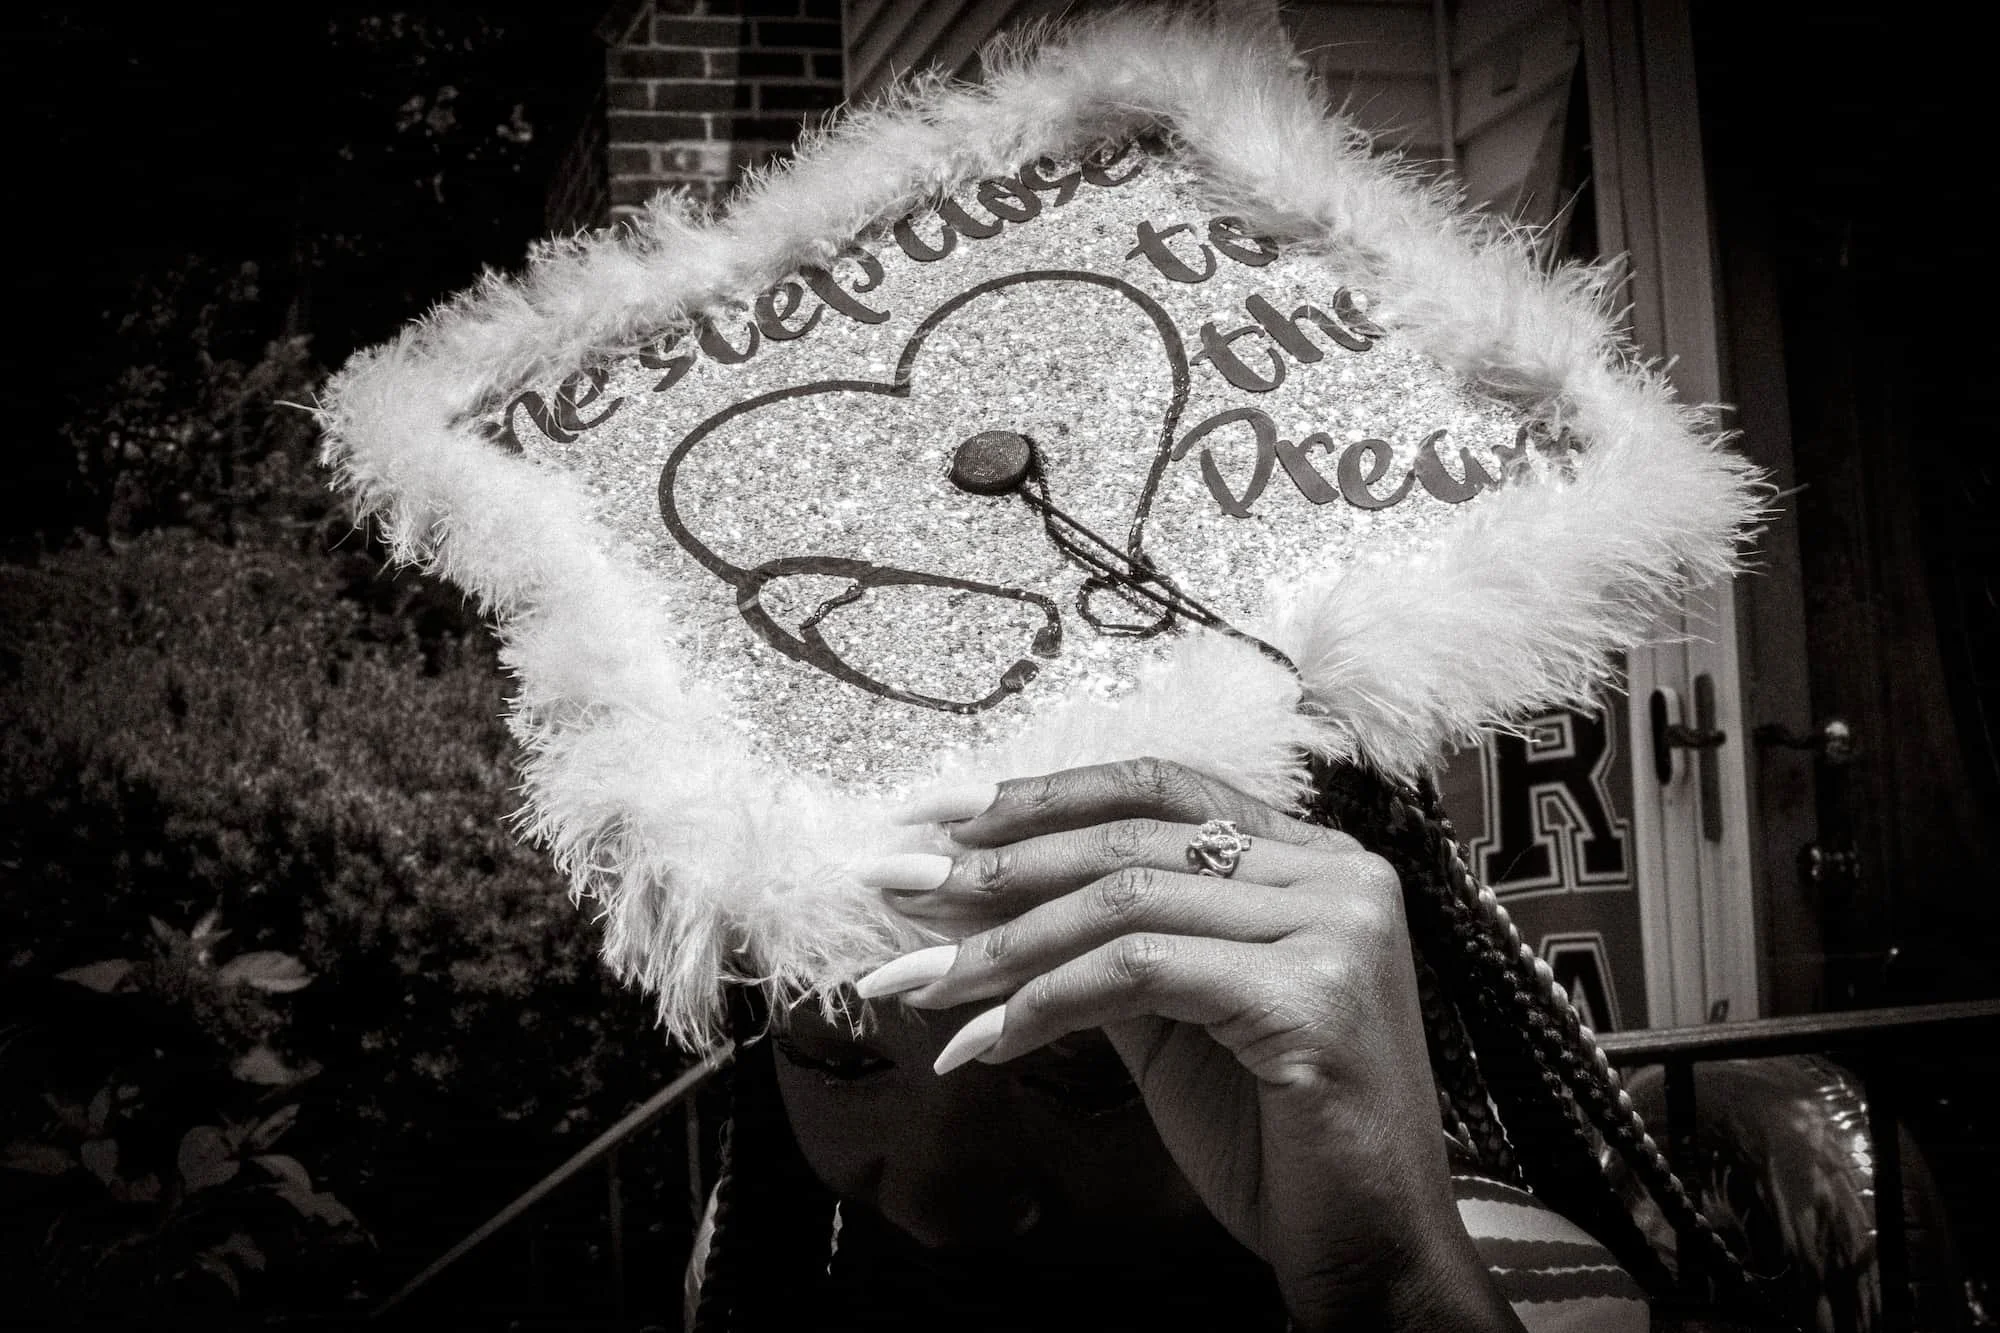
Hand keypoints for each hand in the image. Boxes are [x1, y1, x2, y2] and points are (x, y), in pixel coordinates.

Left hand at [867, 757, 1523, 1330]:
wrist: (1369, 1250)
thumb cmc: (1271, 1137)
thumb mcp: (1170, 1016)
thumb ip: (1094, 943)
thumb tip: (966, 891)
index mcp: (1311, 858)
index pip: (1157, 790)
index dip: (1040, 795)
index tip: (935, 814)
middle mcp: (1337, 873)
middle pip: (1130, 839)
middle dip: (994, 867)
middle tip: (894, 887)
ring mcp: (1336, 927)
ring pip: (1123, 903)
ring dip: (1000, 947)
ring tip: (915, 985)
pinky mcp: (1314, 995)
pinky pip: (1139, 974)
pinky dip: (1043, 1004)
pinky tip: (982, 1044)